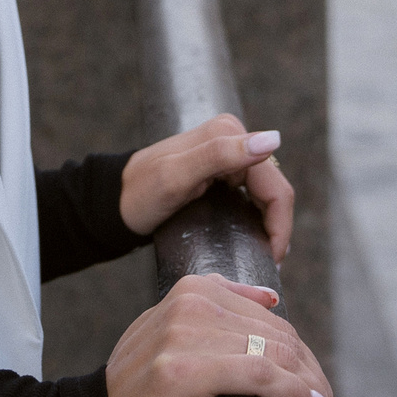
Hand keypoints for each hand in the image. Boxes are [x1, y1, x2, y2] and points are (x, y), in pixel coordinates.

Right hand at [105, 273, 333, 396]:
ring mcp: (182, 336)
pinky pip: (257, 374)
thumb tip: (273, 299)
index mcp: (193, 290)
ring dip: (311, 391)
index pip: (274, 321)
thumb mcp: (172, 332)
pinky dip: (292, 391)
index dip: (304, 360)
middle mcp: (189, 304)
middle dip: (312, 377)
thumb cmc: (142, 390)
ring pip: (276, 355)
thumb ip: (216, 308)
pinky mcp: (180, 372)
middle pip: (281, 338)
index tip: (315, 395)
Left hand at [121, 114, 295, 262]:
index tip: (272, 259)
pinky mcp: (224, 169)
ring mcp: (229, 153)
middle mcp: (233, 137)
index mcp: (229, 133)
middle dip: (276, 227)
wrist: (116, 201)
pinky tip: (254, 239)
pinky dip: (258, 218)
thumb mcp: (177, 176)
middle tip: (270, 263)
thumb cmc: (141, 192)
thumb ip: (221, 154)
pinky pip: (253, 194)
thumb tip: (274, 139)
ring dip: (270, 224)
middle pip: (274, 188)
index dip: (279, 225)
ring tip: (264, 255)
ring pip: (267, 193)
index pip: (274, 185)